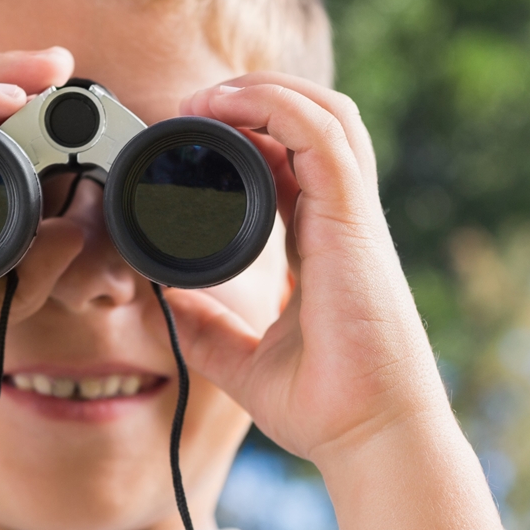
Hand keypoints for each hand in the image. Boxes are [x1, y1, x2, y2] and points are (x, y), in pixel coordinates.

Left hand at [161, 72, 450, 462]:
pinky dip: (275, 106)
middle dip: (254, 99)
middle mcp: (339, 220)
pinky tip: (226, 107)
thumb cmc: (323, 404)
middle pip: (312, 124)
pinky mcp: (353, 220)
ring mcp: (351, 215)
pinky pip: (321, 136)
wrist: (366, 437)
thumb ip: (205, 326)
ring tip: (206, 99)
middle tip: (191, 109)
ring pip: (324, 114)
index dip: (246, 136)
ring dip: (263, 91)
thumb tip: (163, 301)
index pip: (291, 163)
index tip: (190, 137)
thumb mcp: (240, 358)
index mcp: (319, 242)